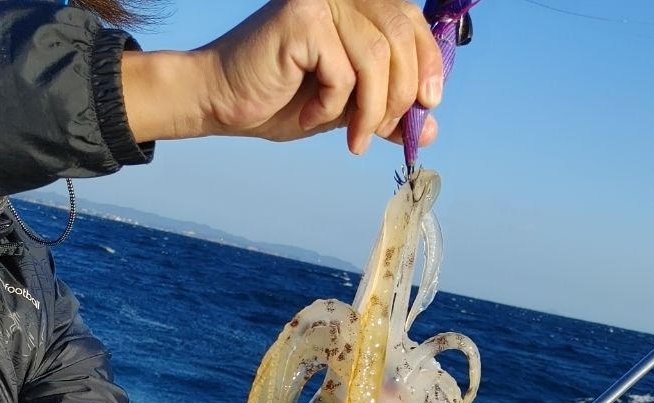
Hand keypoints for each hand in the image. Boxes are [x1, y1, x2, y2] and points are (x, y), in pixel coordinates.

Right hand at [122, 0, 441, 154]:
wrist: (223, 103)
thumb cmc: (283, 101)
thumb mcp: (346, 109)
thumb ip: (386, 111)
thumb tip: (429, 127)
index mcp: (357, 5)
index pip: (412, 22)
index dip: (429, 63)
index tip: (428, 104)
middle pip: (400, 38)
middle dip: (401, 95)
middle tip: (383, 132)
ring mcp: (322, 1)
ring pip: (377, 59)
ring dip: (370, 110)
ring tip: (352, 138)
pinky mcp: (303, 19)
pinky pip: (344, 73)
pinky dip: (333, 107)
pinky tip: (311, 116)